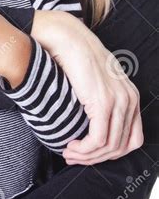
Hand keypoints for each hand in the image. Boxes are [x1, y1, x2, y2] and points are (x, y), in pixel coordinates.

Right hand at [32, 11, 142, 164]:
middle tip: (73, 157)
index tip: (89, 154)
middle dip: (95, 158)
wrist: (67, 39)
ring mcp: (118, 101)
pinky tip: (71, 146)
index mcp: (131, 97)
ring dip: (87, 156)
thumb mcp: (95, 82)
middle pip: (120, 147)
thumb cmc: (75, 58)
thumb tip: (89, 125)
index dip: (109, 153)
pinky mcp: (102, 103)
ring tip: (68, 152)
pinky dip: (84, 149)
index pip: (131, 140)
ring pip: (109, 146)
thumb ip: (99, 101)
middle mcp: (130, 100)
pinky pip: (98, 139)